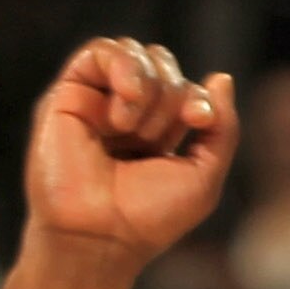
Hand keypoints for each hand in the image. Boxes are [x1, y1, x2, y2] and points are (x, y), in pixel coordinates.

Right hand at [21, 39, 233, 270]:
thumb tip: (221, 77)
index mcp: (153, 133)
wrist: (99, 238)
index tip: (199, 121)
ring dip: (147, 87)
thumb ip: (223, 128)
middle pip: (160, 64)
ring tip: (133, 128)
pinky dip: (122, 67)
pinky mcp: (66, 97)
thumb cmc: (147, 219)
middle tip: (154, 137)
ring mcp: (93, 105)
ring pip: (133, 54)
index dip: (197, 97)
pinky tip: (125, 104)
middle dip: (171, 94)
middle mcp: (121, 115)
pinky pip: (99, 51)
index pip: (183, 87)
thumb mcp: (204, 175)